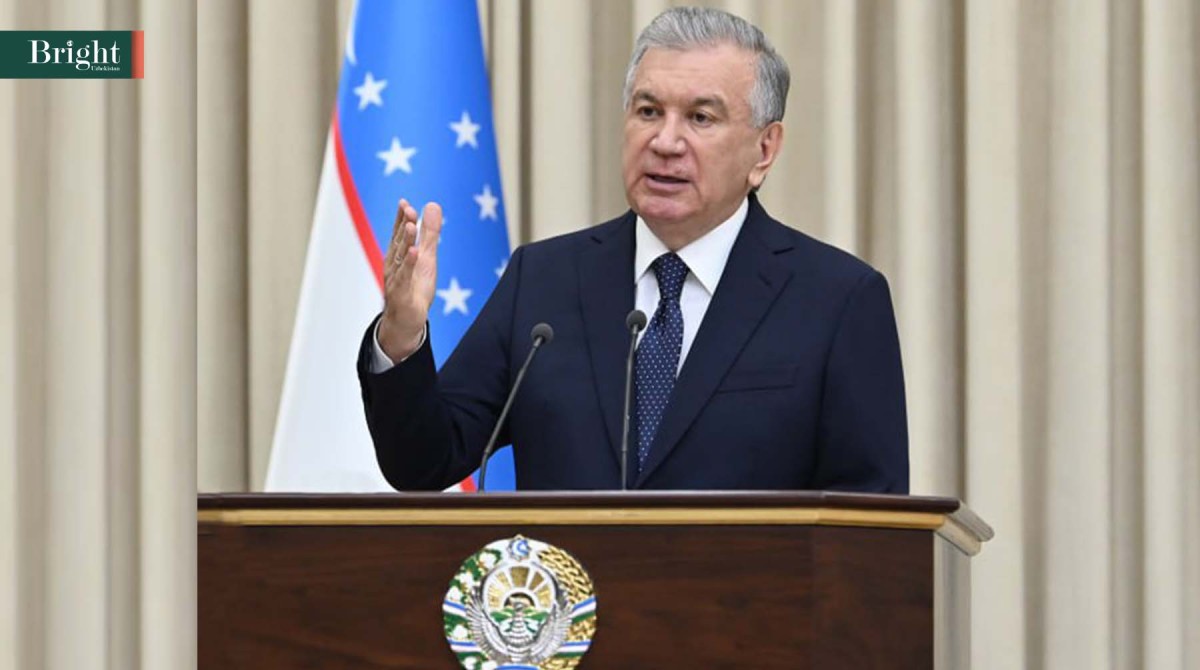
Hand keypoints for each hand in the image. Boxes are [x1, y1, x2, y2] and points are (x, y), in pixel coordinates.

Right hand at [377, 199, 442, 360]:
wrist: (406, 320)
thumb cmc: (415, 286)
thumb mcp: (427, 257)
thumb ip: (430, 233)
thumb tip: (432, 205)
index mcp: (399, 254)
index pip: (399, 233)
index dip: (402, 218)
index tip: (405, 202)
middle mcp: (394, 265)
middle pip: (399, 242)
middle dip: (404, 225)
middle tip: (410, 209)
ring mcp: (396, 279)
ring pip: (400, 258)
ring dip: (405, 241)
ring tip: (411, 226)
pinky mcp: (402, 293)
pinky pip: (405, 278)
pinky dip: (409, 265)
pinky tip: (415, 253)